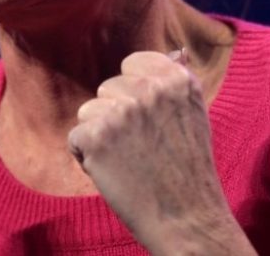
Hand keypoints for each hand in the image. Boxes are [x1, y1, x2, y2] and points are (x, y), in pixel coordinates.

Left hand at [67, 50, 253, 254]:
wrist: (186, 218)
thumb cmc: (188, 170)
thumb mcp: (193, 115)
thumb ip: (177, 82)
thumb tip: (178, 52)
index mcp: (175, 78)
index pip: (132, 65)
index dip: (134, 95)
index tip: (150, 122)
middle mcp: (149, 89)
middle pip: (107, 88)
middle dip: (117, 117)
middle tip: (143, 148)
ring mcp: (121, 111)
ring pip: (89, 111)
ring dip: (101, 135)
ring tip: (129, 161)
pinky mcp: (96, 135)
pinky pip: (76, 137)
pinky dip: (87, 157)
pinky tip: (114, 172)